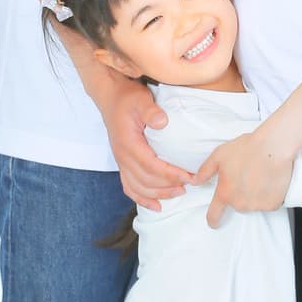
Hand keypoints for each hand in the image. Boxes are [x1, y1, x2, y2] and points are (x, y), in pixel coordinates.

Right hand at [103, 80, 192, 210]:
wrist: (110, 96)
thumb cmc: (127, 97)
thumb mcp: (140, 99)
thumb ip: (150, 111)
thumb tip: (162, 122)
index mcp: (128, 143)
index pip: (150, 165)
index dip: (170, 174)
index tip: (188, 176)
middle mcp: (122, 156)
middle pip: (145, 180)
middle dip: (169, 186)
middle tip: (191, 183)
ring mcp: (121, 161)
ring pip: (138, 187)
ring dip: (158, 194)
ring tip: (179, 193)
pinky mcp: (122, 162)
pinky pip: (129, 186)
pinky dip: (142, 198)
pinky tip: (156, 205)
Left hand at [193, 131, 293, 228]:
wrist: (274, 147)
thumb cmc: (247, 149)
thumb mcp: (219, 155)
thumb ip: (205, 171)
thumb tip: (196, 181)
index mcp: (226, 193)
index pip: (214, 215)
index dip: (213, 220)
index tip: (214, 221)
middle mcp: (240, 203)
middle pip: (236, 205)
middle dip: (239, 194)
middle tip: (245, 176)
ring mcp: (257, 205)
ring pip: (252, 204)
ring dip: (254, 194)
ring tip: (259, 175)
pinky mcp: (273, 204)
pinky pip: (268, 203)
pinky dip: (268, 195)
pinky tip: (269, 180)